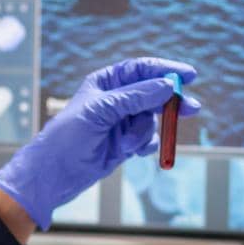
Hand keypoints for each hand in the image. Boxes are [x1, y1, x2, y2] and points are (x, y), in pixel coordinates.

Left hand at [0, 57, 200, 230]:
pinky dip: (144, 145)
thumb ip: (136, 97)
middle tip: (190, 109)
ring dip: (144, 133)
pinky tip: (131, 153)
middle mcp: (115, 99)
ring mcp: (121, 122)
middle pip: (153, 93)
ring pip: (151, 120)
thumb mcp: (101, 112)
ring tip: (127, 146)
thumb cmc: (68, 137)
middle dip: (170, 102)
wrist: (53, 175)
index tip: (189, 75)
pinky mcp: (125, 143)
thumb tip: (167, 85)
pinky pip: (148, 139)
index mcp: (106, 83)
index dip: (166, 70)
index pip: (142, 69)